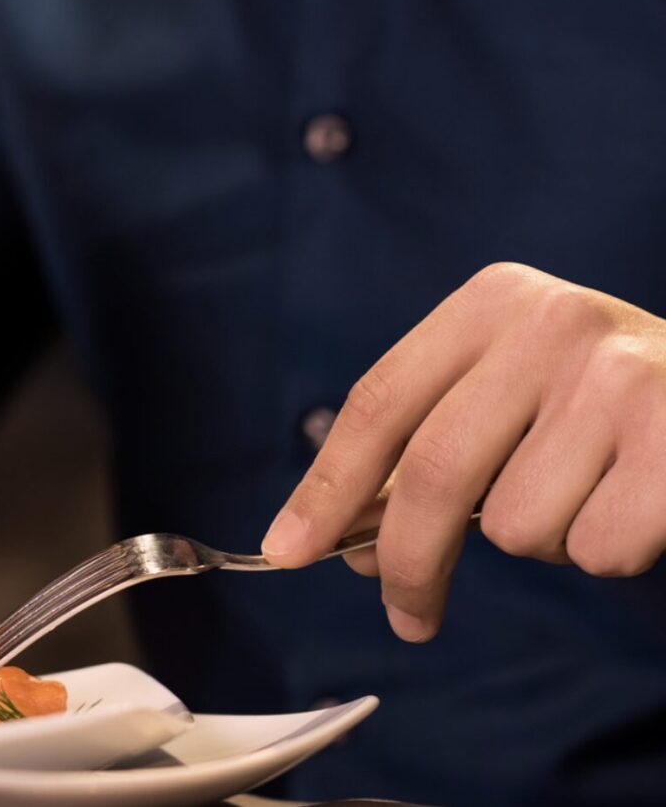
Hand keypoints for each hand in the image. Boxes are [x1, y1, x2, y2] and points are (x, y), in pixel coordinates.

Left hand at [262, 263, 665, 641]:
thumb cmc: (609, 406)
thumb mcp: (513, 396)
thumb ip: (428, 454)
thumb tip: (345, 542)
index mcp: (492, 302)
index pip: (379, 404)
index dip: (326, 487)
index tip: (287, 551)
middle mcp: (552, 323)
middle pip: (434, 471)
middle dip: (409, 560)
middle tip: (407, 615)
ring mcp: (620, 376)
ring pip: (519, 524)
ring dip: (543, 540)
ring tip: (588, 494)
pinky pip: (595, 547)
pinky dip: (608, 552)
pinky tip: (636, 504)